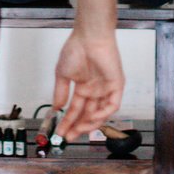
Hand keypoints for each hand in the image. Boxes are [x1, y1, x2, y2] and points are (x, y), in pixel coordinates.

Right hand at [51, 28, 125, 142]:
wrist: (89, 37)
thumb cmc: (76, 50)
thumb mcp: (62, 74)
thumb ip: (60, 93)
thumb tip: (57, 108)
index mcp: (83, 87)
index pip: (76, 109)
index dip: (68, 122)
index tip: (60, 132)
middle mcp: (95, 90)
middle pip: (88, 114)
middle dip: (78, 127)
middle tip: (68, 136)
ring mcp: (106, 88)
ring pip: (101, 113)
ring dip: (90, 123)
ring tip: (78, 130)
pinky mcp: (116, 85)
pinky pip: (112, 104)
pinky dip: (103, 113)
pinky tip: (92, 119)